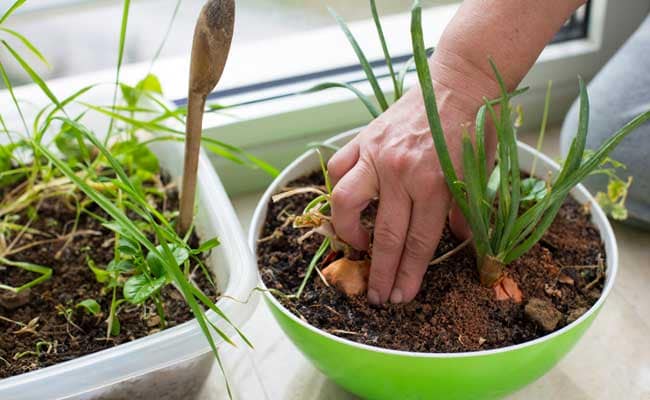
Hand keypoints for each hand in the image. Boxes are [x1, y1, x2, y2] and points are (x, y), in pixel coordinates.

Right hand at [328, 59, 495, 303]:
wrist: (460, 80)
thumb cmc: (475, 126)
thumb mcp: (480, 173)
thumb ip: (465, 211)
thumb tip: (458, 243)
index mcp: (435, 184)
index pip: (418, 242)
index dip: (409, 275)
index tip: (401, 297)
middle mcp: (401, 172)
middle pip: (386, 235)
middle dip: (381, 272)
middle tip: (376, 296)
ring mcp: (377, 154)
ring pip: (346, 203)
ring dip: (348, 231)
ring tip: (357, 244)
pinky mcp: (363, 139)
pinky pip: (339, 170)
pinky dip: (339, 188)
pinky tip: (349, 200)